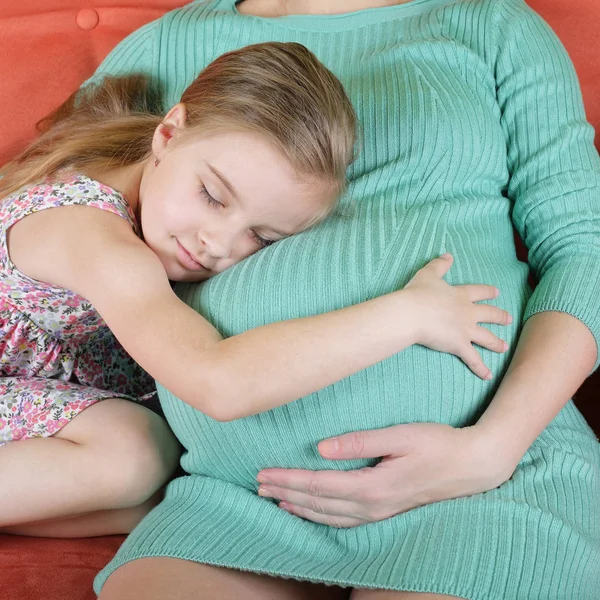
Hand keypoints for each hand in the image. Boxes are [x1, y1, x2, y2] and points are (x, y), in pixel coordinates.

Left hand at [257, 423, 518, 527]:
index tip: (263, 473)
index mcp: (373, 485)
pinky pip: (343, 521)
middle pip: (317, 503)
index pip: (318, 485)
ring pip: (327, 516)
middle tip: (258, 485)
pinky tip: (308, 512)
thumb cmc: (438, 444)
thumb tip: (321, 448)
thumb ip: (360, 442)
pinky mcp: (385, 511)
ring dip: (298, 507)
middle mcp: (372, 504)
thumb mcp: (400, 436)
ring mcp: (379, 512)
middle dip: (285, 493)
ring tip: (274, 499)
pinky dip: (319, 517)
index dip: (288, 480)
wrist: (472, 466)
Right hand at [404, 253, 511, 378]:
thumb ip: (439, 265)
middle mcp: (467, 312)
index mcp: (460, 295)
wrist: (413, 313)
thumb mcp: (428, 274)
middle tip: (509, 319)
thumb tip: (448, 255)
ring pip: (486, 337)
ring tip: (504, 347)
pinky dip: (481, 368)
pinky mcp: (459, 345)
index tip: (496, 292)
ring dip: (496, 343)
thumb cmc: (417, 293)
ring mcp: (466, 330)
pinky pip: (473, 359)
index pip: (479, 292)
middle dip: (499, 316)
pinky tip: (489, 375)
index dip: (488, 292)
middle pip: (489, 314)